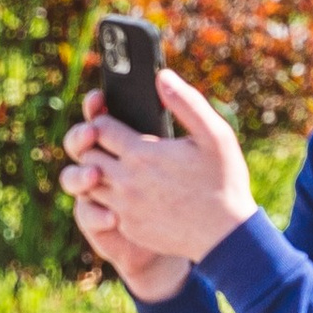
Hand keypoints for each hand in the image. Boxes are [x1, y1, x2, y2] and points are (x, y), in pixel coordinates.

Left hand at [61, 69, 254, 294]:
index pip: (100, 127)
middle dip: (94, 145)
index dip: (103, 119)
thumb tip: (162, 77)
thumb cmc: (224, 181)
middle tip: (108, 141)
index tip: (111, 119)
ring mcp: (124, 207)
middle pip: (87, 154)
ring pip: (88, 183)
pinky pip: (101, 208)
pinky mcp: (127, 227)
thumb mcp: (214, 136)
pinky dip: (106, 198)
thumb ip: (187, 103)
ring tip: (114, 166)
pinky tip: (126, 192)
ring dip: (96, 172)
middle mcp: (125, 180)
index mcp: (142, 153)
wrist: (226, 236)